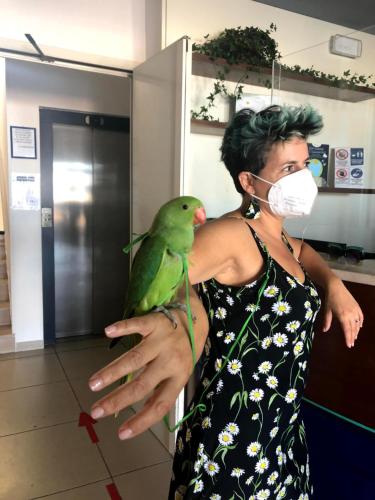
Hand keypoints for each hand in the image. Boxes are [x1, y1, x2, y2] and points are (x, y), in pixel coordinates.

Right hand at [88, 312, 196, 439]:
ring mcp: (163, 341)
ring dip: (112, 372)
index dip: (142, 421)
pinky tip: (108, 332)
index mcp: (178, 377)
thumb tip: (142, 414)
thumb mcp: (179, 373)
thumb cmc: (183, 351)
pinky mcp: (155, 322)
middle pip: (142, 384)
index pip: (160, 405)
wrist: (195, 320)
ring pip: (135, 358)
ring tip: (93, 383)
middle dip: (117, 400)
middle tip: (96, 411)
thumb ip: (162, 390)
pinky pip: (137, 324)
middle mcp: (171, 360)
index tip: (121, 434)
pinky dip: (123, 328)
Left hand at [322, 277, 363, 348]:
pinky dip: (360, 322)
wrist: (336, 287)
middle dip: (352, 337)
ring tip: (354, 337)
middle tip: (351, 344)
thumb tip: (324, 330)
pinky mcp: (357, 307)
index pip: (347, 331)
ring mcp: (355, 310)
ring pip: (357, 324)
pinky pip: (360, 317)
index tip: (349, 345)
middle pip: (353, 329)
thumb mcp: (327, 311)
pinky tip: (359, 326)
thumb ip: (326, 321)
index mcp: (343, 316)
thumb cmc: (330, 299)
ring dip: (356, 331)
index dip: (348, 338)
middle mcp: (351, 314)